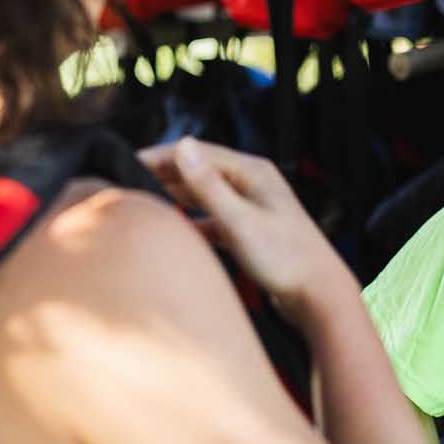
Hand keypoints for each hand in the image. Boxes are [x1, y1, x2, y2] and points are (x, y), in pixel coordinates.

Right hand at [137, 136, 355, 327]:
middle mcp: (252, 184)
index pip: (196, 153)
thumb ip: (208, 185)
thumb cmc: (286, 259)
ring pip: (203, 198)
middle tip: (123, 183)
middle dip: (163, 177)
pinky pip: (212, 222)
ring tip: (141, 205)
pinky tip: (172, 233)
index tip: (125, 161)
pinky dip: (192, 224)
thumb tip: (181, 145)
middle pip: (198, 173)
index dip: (159, 156)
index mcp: (252, 172)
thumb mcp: (240, 221)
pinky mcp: (250, 233)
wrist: (320, 298)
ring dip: (175, 200)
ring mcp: (251, 208)